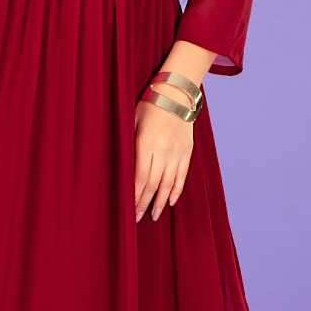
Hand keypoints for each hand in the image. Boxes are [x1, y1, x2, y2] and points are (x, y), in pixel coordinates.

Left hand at [133, 97, 194, 220]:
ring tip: (154, 215)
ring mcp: (177, 152)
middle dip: (144, 203)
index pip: (140, 176)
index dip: (135, 195)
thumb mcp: (132, 121)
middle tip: (138, 218)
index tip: (130, 208)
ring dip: (160, 201)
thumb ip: (129, 144)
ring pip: (168, 183)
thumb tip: (123, 169)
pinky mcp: (187, 151)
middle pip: (153, 183)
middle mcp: (163, 150)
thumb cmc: (150, 105)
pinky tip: (170, 201)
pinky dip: (176, 190)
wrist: (177, 93)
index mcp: (146, 143)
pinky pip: (182, 175)